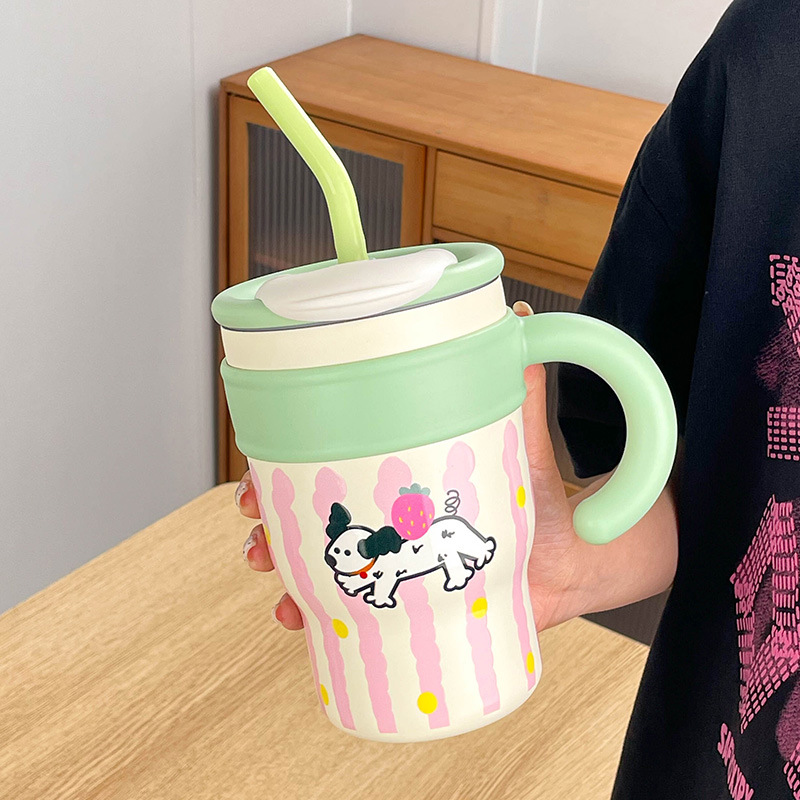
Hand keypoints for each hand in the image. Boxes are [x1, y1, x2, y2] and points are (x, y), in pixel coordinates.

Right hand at [235, 300, 590, 632]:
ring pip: (317, 564)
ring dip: (280, 565)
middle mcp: (388, 519)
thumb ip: (519, 385)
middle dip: (269, 514)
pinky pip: (352, 615)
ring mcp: (395, 566)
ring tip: (273, 572)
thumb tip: (513, 315)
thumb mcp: (522, 439)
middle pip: (307, 513)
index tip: (257, 470)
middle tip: (256, 517)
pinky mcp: (410, 609)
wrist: (577, 561)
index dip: (282, 465)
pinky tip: (299, 618)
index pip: (329, 464)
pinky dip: (315, 617)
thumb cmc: (540, 495)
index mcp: (400, 475)